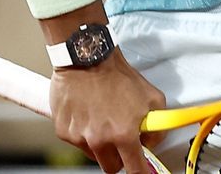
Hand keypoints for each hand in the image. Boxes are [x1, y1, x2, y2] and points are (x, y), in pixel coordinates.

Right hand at [50, 49, 166, 172]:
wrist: (88, 59)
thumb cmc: (119, 76)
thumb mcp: (152, 98)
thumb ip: (157, 125)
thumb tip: (153, 141)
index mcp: (123, 135)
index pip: (134, 168)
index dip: (140, 170)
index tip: (141, 170)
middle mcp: (99, 141)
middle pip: (111, 166)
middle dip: (119, 157)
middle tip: (121, 140)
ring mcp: (79, 137)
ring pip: (93, 154)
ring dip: (100, 144)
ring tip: (103, 119)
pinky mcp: (63, 131)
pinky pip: (77, 141)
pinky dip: (83, 132)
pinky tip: (88, 113)